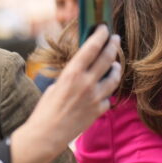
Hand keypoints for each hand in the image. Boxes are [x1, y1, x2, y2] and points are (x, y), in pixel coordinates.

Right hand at [3, 26, 119, 162]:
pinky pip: (108, 96)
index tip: (105, 28)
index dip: (100, 35)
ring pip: (114, 76)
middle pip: (107, 58)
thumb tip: (82, 67)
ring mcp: (95, 97)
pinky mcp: (99, 110)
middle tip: (115, 39)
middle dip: (113, 45)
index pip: (91, 48)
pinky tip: (103, 90)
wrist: (47, 135)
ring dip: (116, 67)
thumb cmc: (45, 110)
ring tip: (115, 63)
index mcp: (71, 73)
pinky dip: (106, 92)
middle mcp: (86, 83)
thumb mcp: (55, 85)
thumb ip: (71, 75)